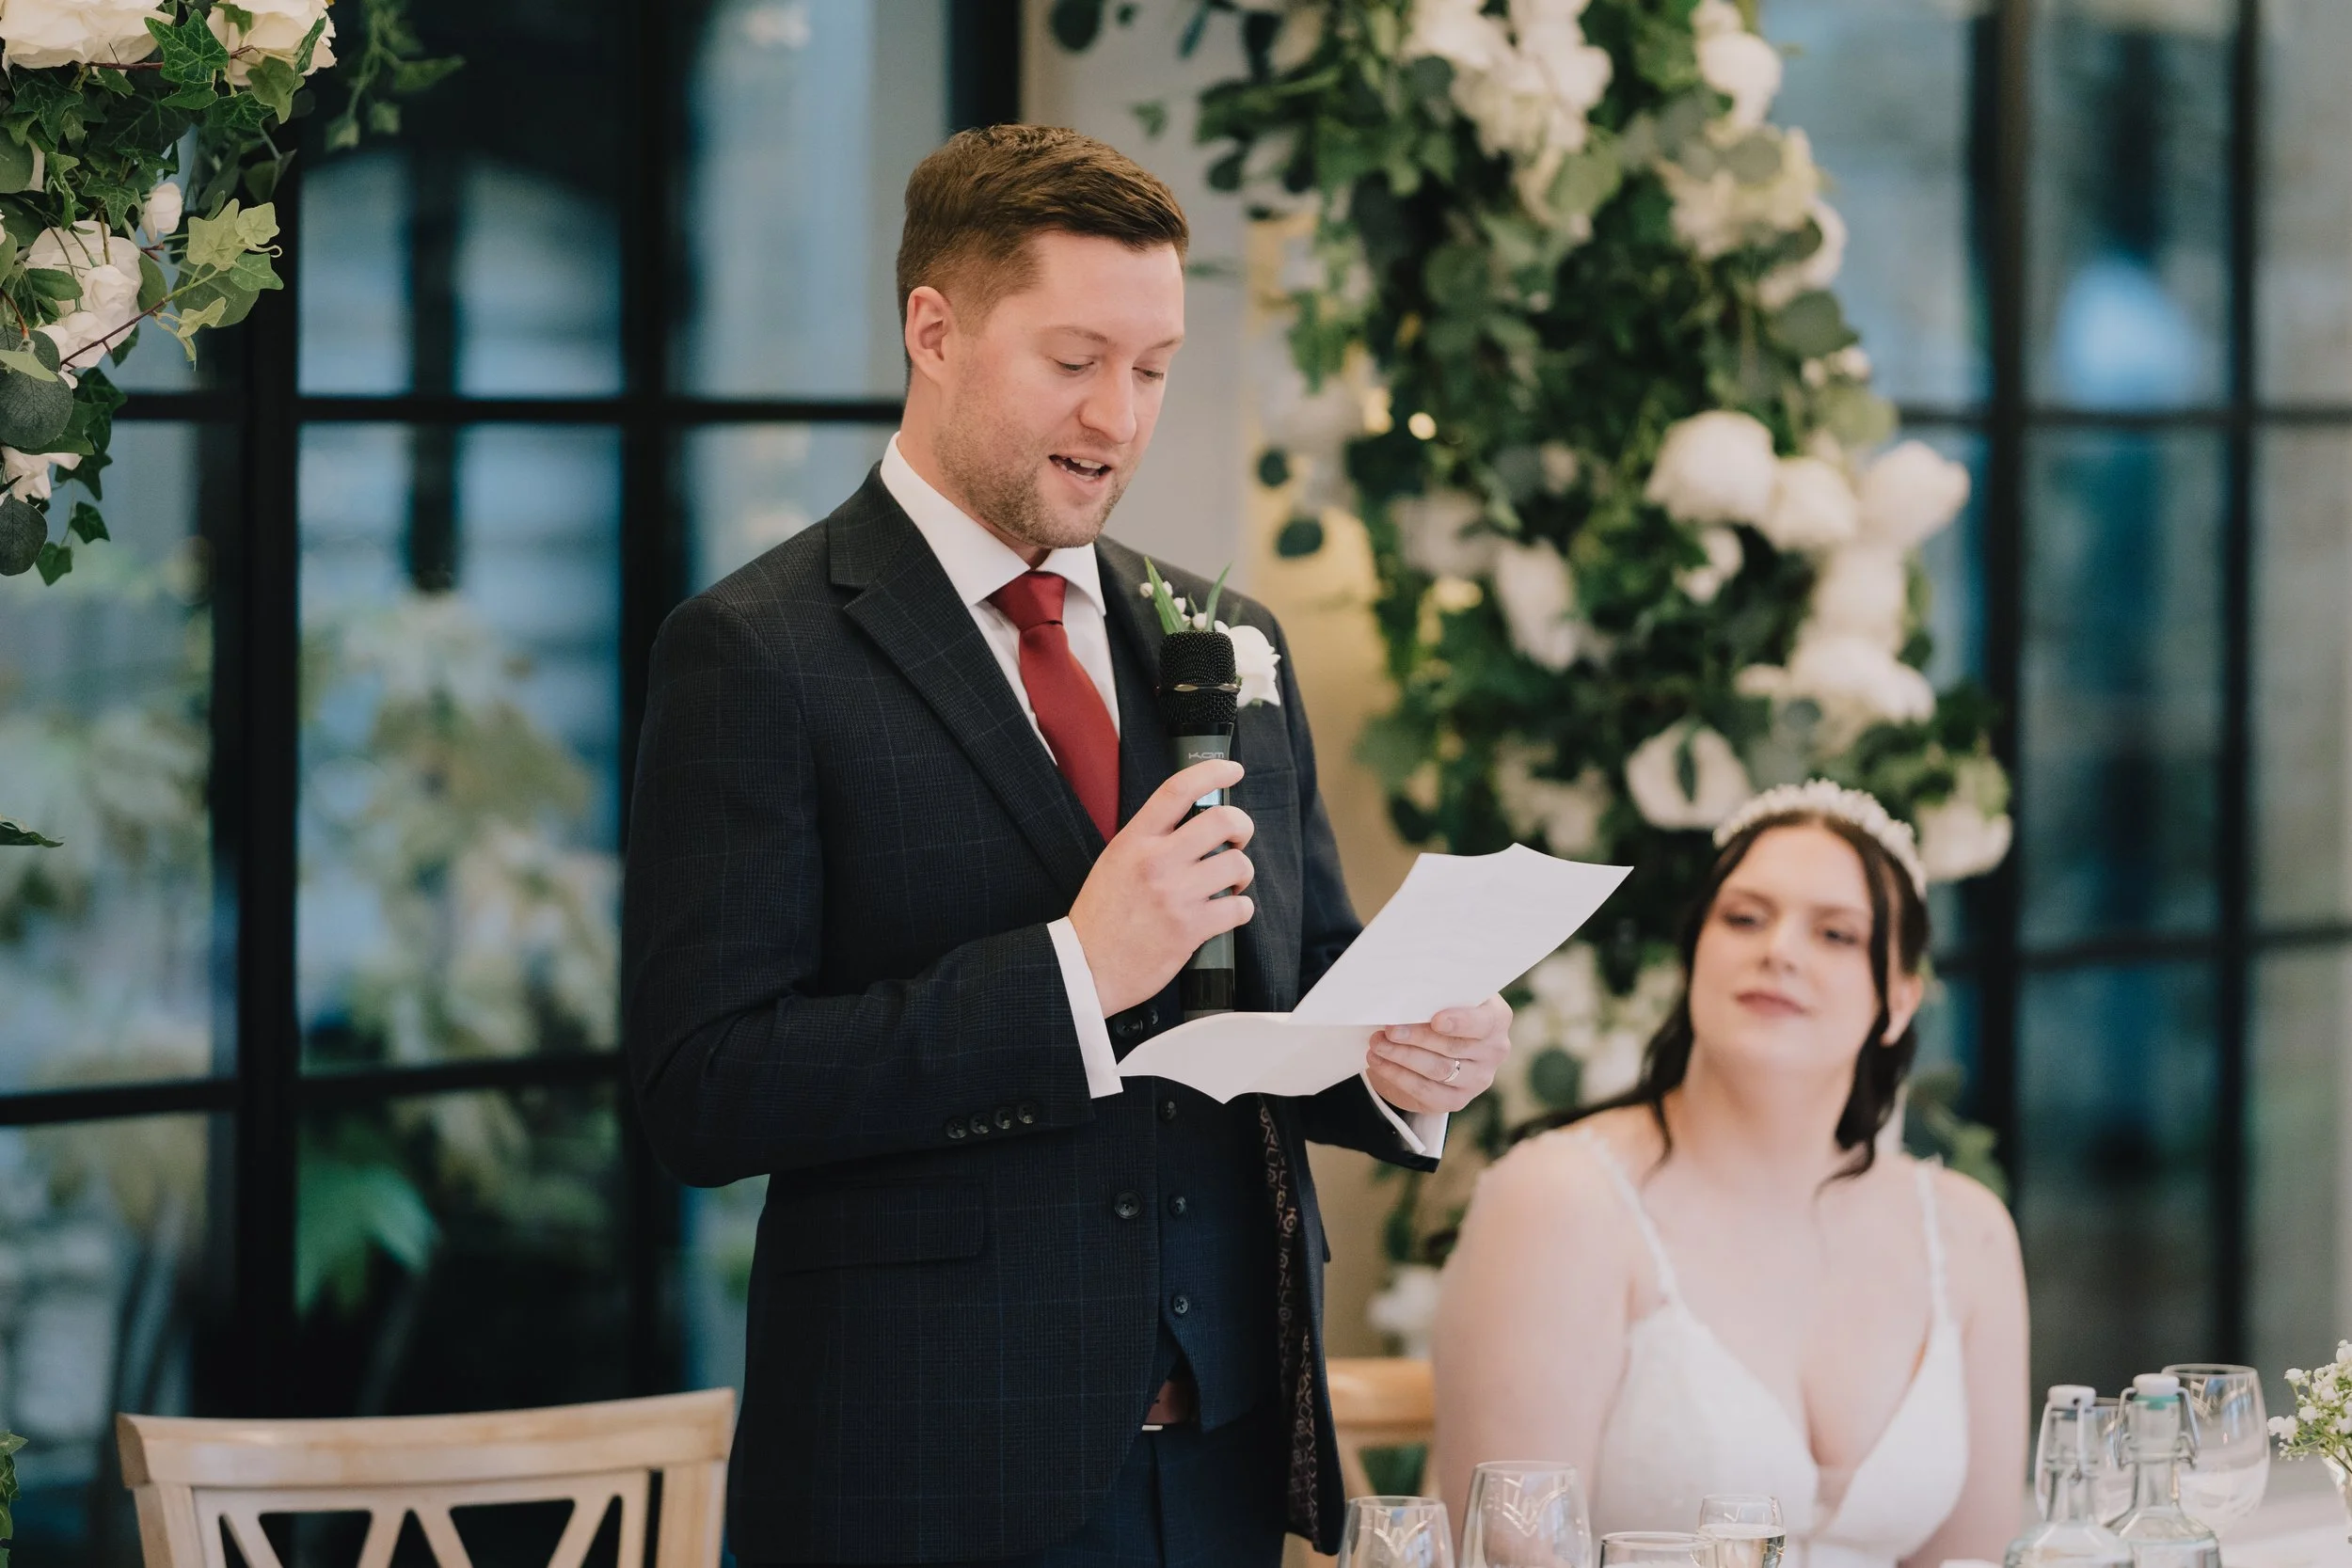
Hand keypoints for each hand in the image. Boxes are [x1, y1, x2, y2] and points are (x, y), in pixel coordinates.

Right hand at [1067, 759, 1256, 1015]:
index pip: (1177, 790)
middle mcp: (1156, 862)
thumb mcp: (1114, 861)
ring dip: (1241, 873)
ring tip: (1230, 882)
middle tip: (1237, 838)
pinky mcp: (1190, 929)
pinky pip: (1239, 907)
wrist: (1086, 967)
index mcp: (1134, 841)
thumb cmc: (1102, 915)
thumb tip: (1191, 820)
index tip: (1233, 770)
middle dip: (1241, 826)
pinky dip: (1240, 908)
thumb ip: (1149, 839)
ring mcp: (1175, 896)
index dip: (1212, 772)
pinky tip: (1226, 911)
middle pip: (1223, 821)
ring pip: (1237, 865)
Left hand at [1365, 994, 1511, 1115]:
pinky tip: (1378, 1061)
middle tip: (1389, 1029)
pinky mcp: (1457, 1099)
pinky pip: (1426, 1091)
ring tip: (1378, 1043)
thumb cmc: (1439, 1009)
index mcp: (1496, 1018)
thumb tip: (1407, 997)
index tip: (1436, 1020)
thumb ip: (1435, 995)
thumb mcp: (1443, 996)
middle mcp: (1494, 1050)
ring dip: (1402, 1056)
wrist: (1435, 1044)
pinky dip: (1398, 1075)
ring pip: (1438, 1070)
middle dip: (1417, 1037)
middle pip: (1453, 1047)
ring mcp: (1479, 1079)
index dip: (1460, 1022)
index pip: (1483, 1022)